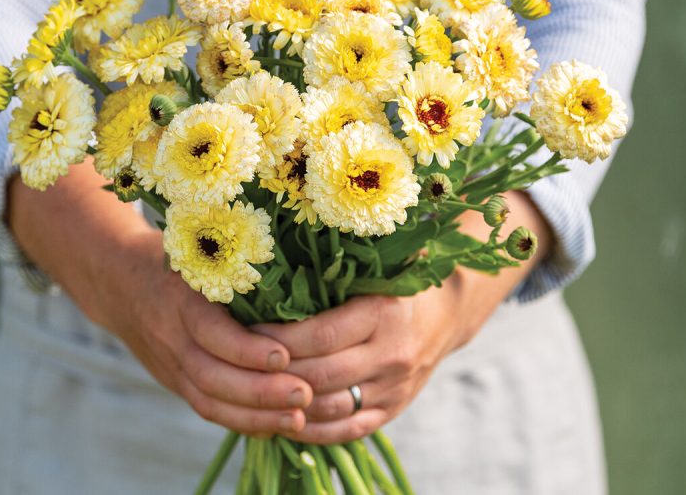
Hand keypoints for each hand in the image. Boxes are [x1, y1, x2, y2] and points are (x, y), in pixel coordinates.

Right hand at [7, 165, 311, 436]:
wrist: (114, 279)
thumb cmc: (173, 251)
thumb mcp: (194, 243)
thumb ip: (232, 253)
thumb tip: (302, 246)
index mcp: (176, 296)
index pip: (210, 332)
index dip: (246, 348)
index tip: (286, 354)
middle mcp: (169, 335)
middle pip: (212, 376)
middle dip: (260, 391)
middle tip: (306, 394)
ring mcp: (168, 363)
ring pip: (209, 400)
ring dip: (256, 415)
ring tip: (299, 417)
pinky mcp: (174, 381)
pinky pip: (207, 409)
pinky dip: (243, 422)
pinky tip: (279, 425)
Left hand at [252, 191, 552, 443]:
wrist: (447, 312)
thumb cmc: (392, 280)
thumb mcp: (371, 266)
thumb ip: (329, 265)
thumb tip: (267, 254)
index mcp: (383, 313)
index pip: (320, 335)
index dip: (276, 339)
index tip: (244, 331)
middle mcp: (392, 354)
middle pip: (321, 375)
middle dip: (275, 373)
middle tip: (237, 365)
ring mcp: (394, 387)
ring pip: (330, 407)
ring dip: (288, 404)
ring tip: (253, 392)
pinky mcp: (392, 410)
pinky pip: (347, 430)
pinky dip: (312, 430)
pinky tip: (284, 418)